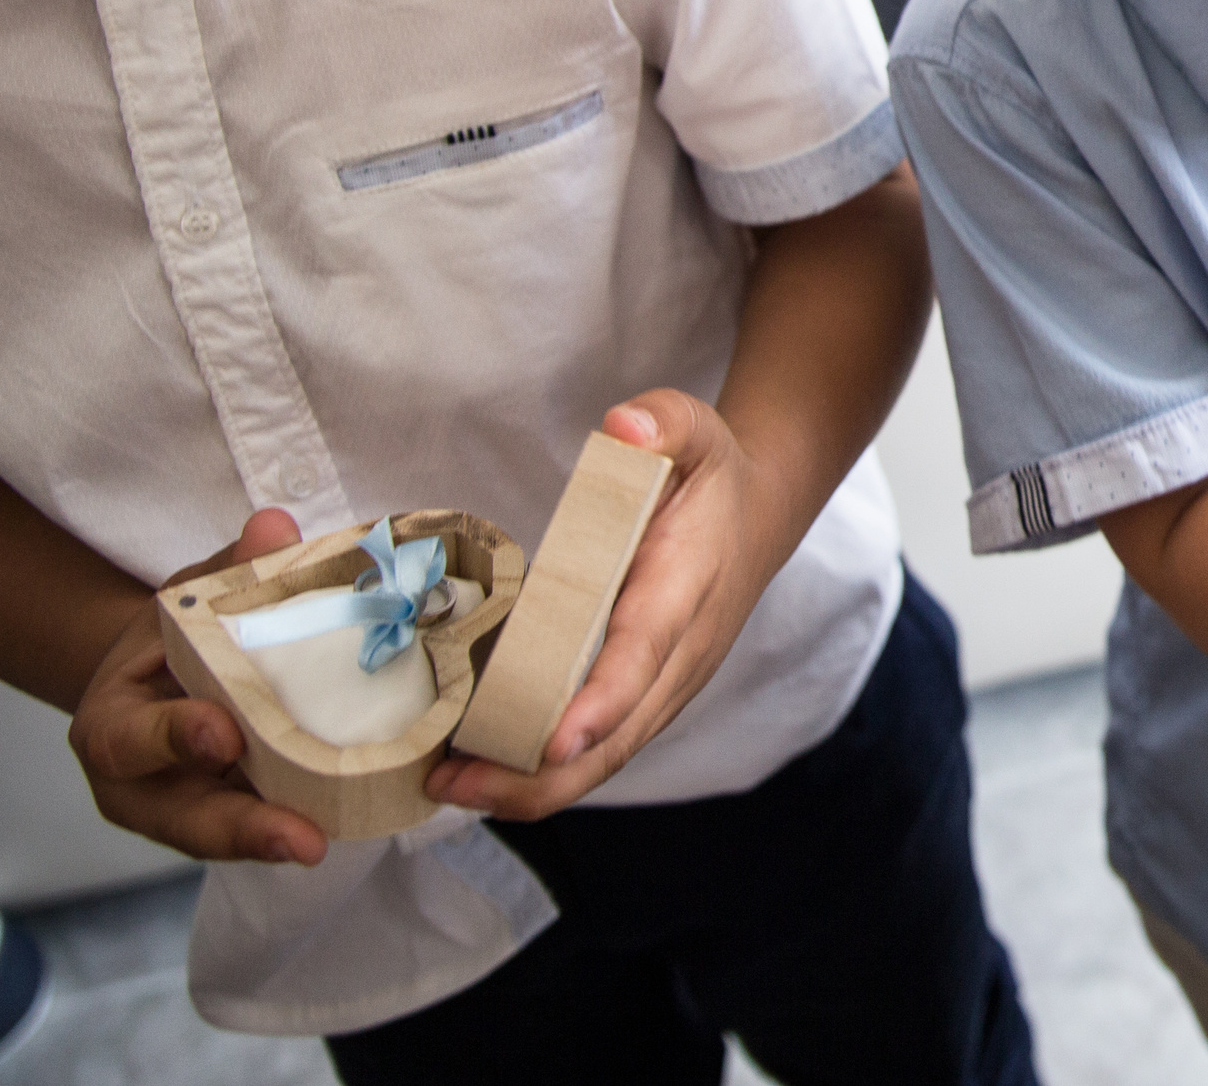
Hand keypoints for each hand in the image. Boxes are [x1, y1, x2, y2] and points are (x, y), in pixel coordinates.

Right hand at [69, 510, 326, 864]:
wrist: (160, 674)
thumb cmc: (170, 633)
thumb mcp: (185, 594)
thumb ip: (227, 569)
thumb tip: (273, 527)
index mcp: (112, 726)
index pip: (131, 740)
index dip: (175, 738)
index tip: (224, 732)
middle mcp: (143, 785)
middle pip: (186, 818)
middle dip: (242, 828)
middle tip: (298, 836)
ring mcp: (189, 810)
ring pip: (230, 834)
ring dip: (278, 838)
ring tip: (323, 842)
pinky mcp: (234, 816)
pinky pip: (267, 824)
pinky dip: (304, 821)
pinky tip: (350, 818)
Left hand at [426, 391, 752, 821]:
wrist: (758, 517)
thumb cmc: (713, 477)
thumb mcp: (696, 428)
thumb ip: (663, 422)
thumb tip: (623, 428)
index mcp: (685, 589)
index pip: (644, 656)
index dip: (601, 704)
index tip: (556, 741)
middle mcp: (680, 655)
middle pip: (617, 737)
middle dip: (538, 775)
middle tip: (455, 783)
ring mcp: (667, 686)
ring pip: (606, 757)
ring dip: (530, 785)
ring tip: (448, 785)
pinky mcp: (648, 698)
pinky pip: (600, 749)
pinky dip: (542, 772)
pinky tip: (482, 770)